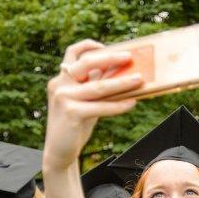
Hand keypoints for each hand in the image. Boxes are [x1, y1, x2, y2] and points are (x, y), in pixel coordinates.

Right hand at [44, 39, 143, 170]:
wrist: (59, 151)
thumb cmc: (75, 124)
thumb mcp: (85, 101)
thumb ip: (95, 85)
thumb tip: (120, 71)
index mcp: (61, 78)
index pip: (73, 52)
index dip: (91, 45)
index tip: (109, 46)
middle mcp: (59, 84)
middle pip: (87, 63)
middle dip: (110, 57)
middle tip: (129, 57)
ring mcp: (63, 98)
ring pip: (99, 86)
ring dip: (122, 82)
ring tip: (139, 79)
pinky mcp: (71, 113)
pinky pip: (101, 106)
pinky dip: (118, 105)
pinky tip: (131, 103)